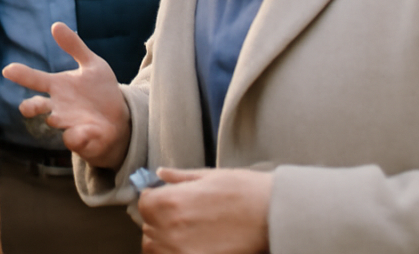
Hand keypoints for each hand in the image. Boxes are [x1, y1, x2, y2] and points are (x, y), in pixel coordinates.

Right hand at [1, 22, 130, 167]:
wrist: (119, 118)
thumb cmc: (100, 91)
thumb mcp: (92, 64)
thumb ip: (74, 46)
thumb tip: (55, 24)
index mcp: (58, 87)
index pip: (36, 79)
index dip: (21, 74)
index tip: (7, 70)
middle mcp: (58, 106)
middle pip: (36, 106)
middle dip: (31, 107)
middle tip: (27, 107)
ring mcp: (68, 124)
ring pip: (54, 124)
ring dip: (55, 120)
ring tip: (55, 118)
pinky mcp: (82, 139)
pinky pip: (75, 139)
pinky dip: (78, 136)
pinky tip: (88, 130)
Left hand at [134, 168, 270, 253]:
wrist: (274, 215)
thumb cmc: (245, 191)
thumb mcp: (209, 176)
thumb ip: (180, 178)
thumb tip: (160, 174)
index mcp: (168, 202)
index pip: (144, 204)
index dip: (156, 200)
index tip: (168, 201)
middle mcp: (170, 229)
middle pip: (148, 229)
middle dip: (161, 221)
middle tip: (183, 218)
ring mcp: (181, 252)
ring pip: (156, 250)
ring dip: (165, 242)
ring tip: (188, 234)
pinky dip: (177, 252)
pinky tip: (195, 245)